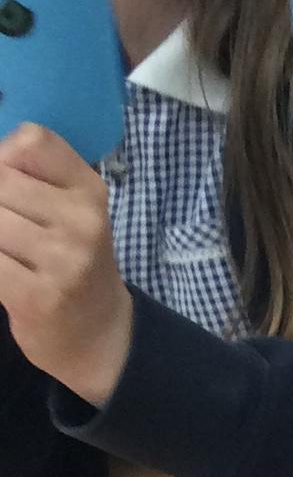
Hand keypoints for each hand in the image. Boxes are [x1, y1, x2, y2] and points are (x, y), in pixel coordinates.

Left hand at [0, 124, 133, 407]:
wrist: (99, 335)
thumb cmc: (73, 264)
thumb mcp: (72, 211)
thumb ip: (33, 176)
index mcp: (90, 191)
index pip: (31, 141)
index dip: (3, 157)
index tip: (8, 190)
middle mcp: (83, 221)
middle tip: (9, 231)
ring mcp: (62, 260)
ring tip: (7, 253)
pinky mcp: (36, 297)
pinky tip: (3, 272)